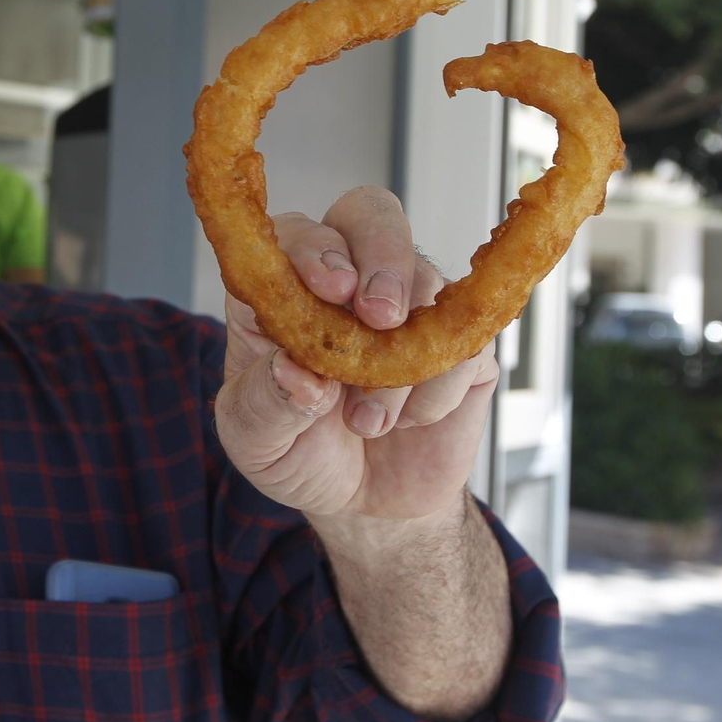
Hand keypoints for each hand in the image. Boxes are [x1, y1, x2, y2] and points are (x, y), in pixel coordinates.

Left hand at [212, 189, 498, 521]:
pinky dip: (436, 388)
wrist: (362, 504)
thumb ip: (266, 404)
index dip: (315, 249)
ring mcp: (409, 302)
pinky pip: (465, 341)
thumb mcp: (256, 441)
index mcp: (283, 286)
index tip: (331, 288)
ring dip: (399, 359)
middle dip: (382, 258)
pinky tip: (408, 421)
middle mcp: (346, 279)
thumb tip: (294, 374)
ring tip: (368, 423)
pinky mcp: (458, 340)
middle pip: (372, 217)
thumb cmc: (297, 454)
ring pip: (424, 283)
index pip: (297, 234)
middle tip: (381, 316)